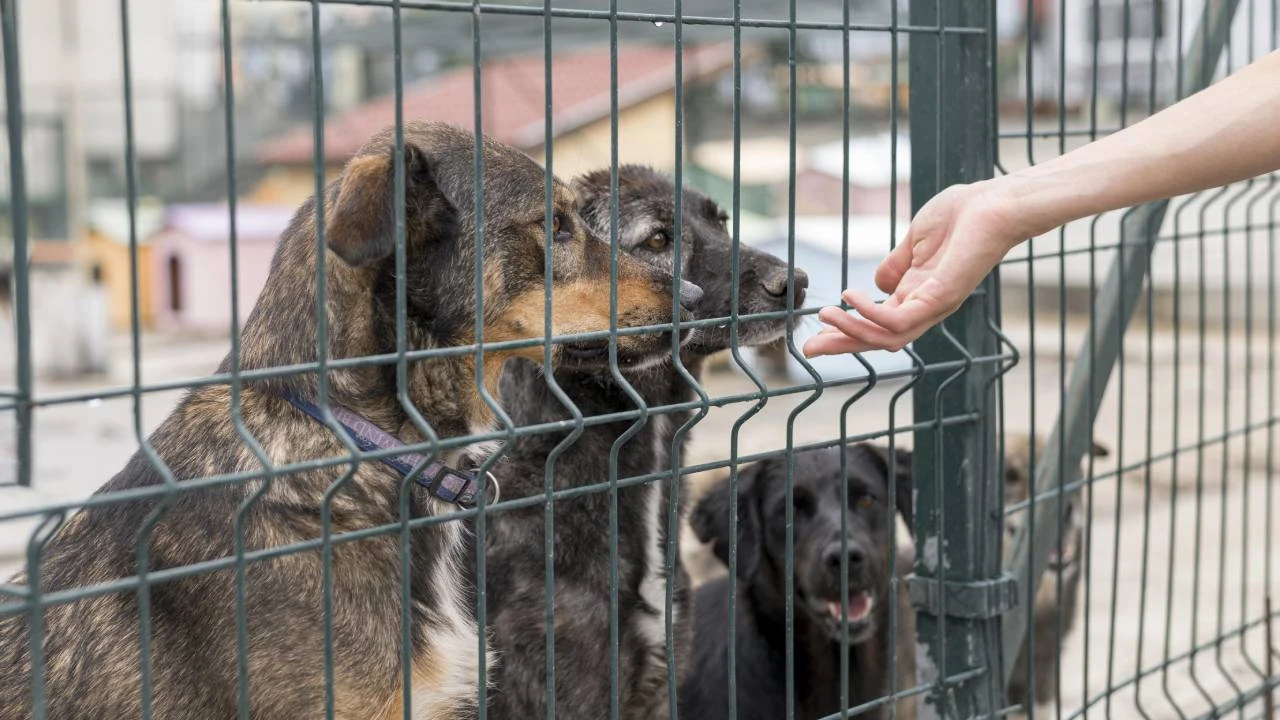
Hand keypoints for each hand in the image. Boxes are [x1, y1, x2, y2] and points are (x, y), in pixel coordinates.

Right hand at [802, 181, 1026, 356]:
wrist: (994, 203)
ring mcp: (934, 306)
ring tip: (825, 315)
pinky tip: (851, 297)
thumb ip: (896, 265)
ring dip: (851, 331)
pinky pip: (899, 320)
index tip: (817, 332)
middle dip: (842, 345)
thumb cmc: (961, 215)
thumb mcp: (915, 241)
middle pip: (878, 340)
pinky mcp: (940, 298)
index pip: (877, 323)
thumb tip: (877, 283)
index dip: (846, 330)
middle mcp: (925, 307)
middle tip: (808, 348)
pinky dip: (870, 314)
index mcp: (917, 295)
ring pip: (886, 338)